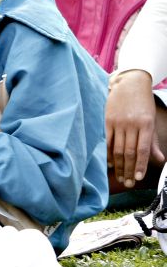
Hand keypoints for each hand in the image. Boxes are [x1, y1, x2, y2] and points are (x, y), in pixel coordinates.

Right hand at [106, 70, 162, 186]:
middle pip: (128, 152)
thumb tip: (158, 159)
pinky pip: (107, 140)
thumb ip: (152, 141)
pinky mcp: (107, 120)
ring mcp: (118, 122)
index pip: (142, 149)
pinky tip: (109, 163)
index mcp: (146, 124)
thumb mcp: (151, 120)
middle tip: (128, 183)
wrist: (130, 83)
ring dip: (118, 165)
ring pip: (117, 148)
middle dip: (128, 169)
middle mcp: (131, 124)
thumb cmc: (143, 103)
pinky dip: (107, 153)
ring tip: (119, 177)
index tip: (137, 178)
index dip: (140, 165)